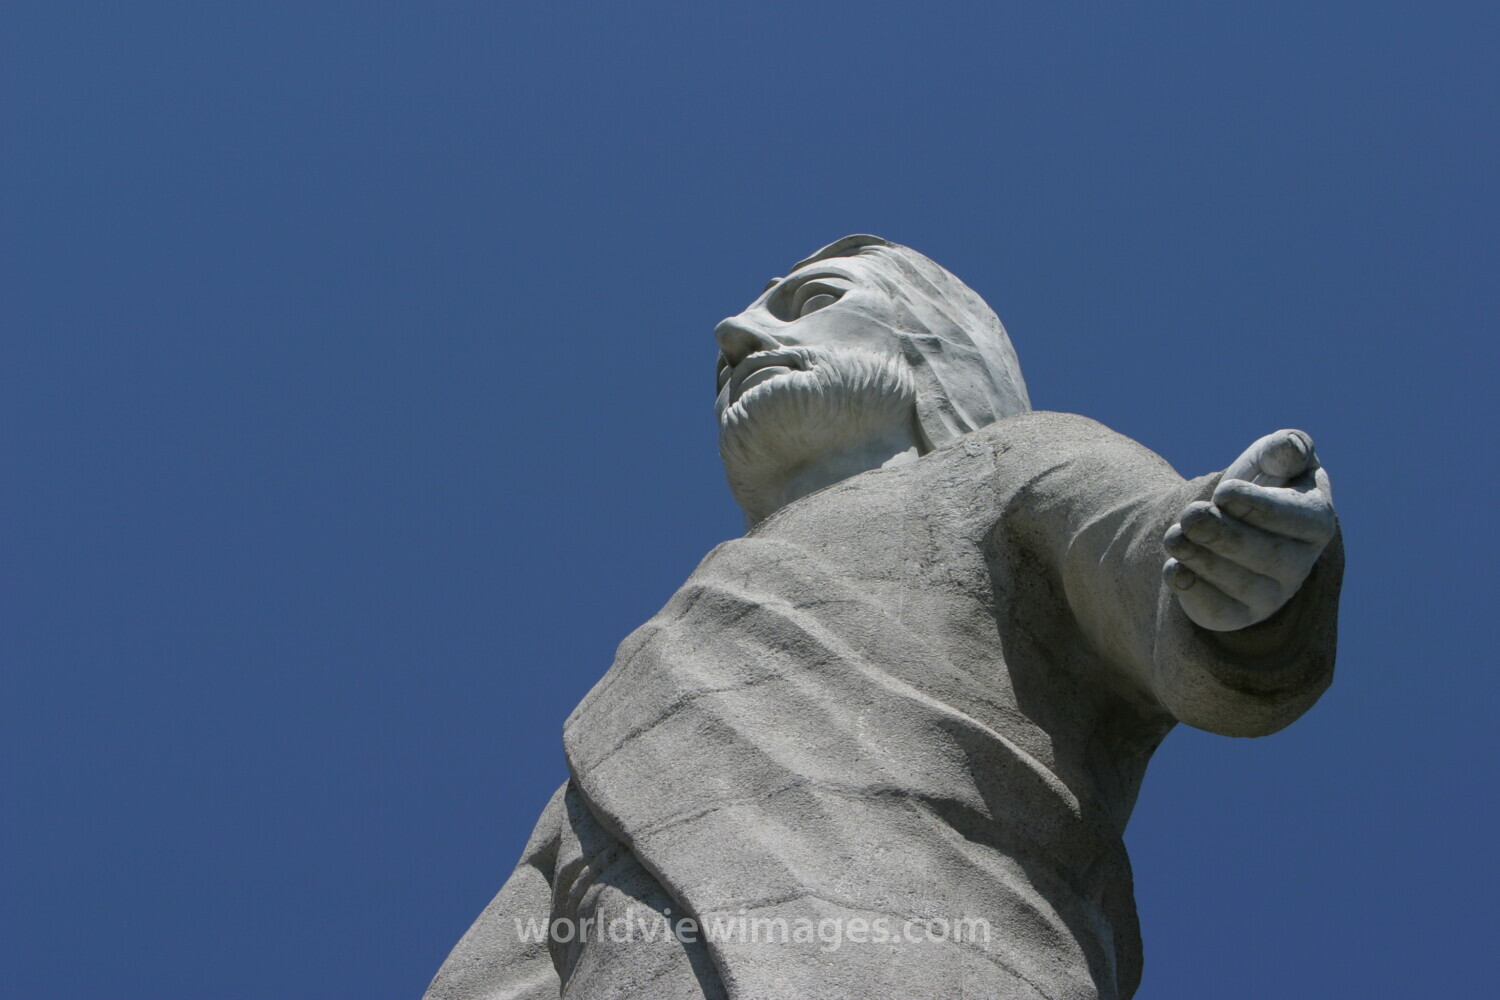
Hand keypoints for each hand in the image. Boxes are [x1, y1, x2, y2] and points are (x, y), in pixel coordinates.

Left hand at [1163, 429, 1335, 631]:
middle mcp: (1299, 565)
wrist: (1219, 520)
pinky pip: (1218, 611)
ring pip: (1241, 585)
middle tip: (1191, 514)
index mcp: (1316, 522)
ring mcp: (1270, 595)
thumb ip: (1284, 448)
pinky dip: (1193, 590)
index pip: (1299, 519)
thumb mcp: (1269, 459)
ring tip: (1175, 535)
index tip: (1223, 491)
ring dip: (1203, 558)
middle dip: (1225, 535)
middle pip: (1269, 556)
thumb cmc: (1255, 484)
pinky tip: (1174, 569)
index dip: (1260, 507)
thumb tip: (1289, 447)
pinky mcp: (1235, 615)